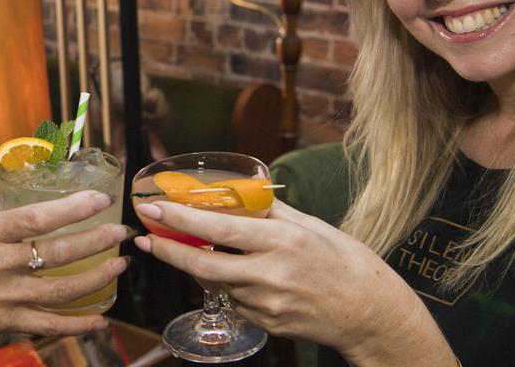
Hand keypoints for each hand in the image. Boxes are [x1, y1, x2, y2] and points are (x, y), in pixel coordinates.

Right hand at [0, 190, 130, 341]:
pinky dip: (78, 324)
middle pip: (58, 252)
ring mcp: (4, 296)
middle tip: (121, 232)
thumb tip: (20, 186)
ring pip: (62, 289)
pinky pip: (49, 324)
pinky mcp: (5, 321)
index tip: (101, 199)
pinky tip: (101, 318)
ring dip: (97, 278)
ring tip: (120, 266)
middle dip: (97, 242)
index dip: (73, 208)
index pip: (37, 217)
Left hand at [133, 200, 437, 362]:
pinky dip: (222, 283)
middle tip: (143, 236)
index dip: (180, 219)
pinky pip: (232, 300)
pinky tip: (228, 271)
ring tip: (179, 247)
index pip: (218, 228)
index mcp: (282, 241)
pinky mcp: (266, 324)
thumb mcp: (310, 225)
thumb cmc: (345, 261)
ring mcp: (267, 304)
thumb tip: (238, 190)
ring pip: (213, 283)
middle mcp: (271, 274)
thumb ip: (270, 210)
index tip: (153, 208)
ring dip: (193, 265)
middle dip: (166, 250)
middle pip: (202, 264)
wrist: (371, 314)